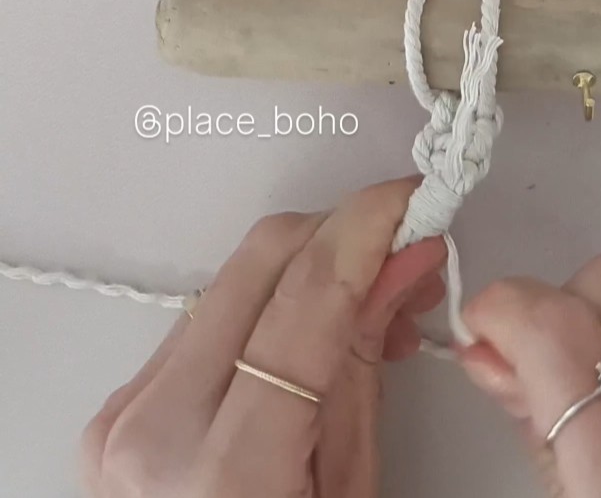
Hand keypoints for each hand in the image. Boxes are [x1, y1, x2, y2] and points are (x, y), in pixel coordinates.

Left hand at [81, 179, 445, 497]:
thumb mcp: (350, 494)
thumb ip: (366, 367)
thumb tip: (403, 264)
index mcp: (224, 470)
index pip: (308, 294)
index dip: (370, 227)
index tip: (414, 201)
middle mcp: (155, 429)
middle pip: (265, 259)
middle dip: (347, 234)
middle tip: (408, 248)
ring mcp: (124, 415)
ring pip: (235, 278)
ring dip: (313, 268)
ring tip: (374, 304)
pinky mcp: (118, 406)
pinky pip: (207, 318)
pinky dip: (270, 307)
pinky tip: (314, 336)